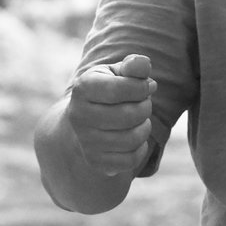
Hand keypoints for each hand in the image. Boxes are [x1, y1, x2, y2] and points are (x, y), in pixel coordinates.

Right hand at [65, 53, 158, 178]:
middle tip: (143, 104)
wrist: (85, 120)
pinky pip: (131, 160)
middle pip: (129, 115)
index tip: (146, 87)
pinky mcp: (96, 162)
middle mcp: (78, 116)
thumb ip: (133, 66)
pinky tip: (133, 138)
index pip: (121, 88)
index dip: (142, 87)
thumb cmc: (107, 90)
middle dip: (145, 107)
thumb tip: (143, 64)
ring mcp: (86, 141)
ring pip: (132, 139)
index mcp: (83, 88)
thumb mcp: (117, 73)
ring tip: (139, 120)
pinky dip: (140, 148)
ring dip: (144, 128)